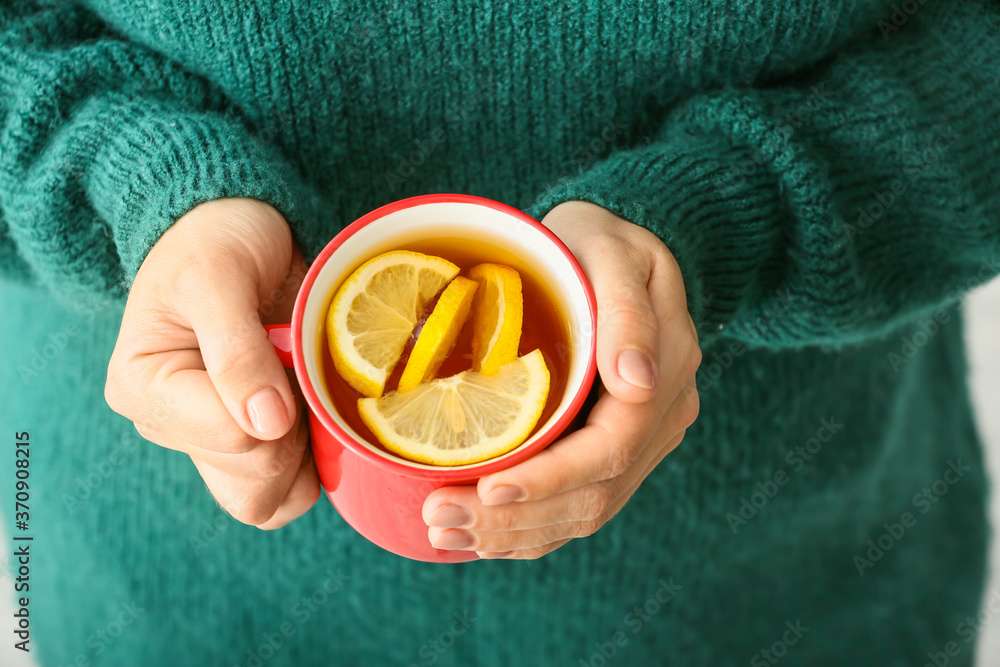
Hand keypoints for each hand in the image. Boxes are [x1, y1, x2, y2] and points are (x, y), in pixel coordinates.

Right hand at [105, 198, 319, 528]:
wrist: (237, 229)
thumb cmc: (216, 241)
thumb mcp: (218, 274)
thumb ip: (237, 349)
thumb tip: (267, 424)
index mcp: (144, 390)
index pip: (230, 439)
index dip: (280, 407)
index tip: (286, 350)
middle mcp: (173, 428)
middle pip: (252, 486)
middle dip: (296, 439)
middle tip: (302, 371)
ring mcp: (213, 444)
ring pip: (272, 501)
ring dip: (310, 457)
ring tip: (309, 391)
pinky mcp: (251, 446)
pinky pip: (290, 489)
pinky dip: (318, 463)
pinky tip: (320, 411)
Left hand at [422, 201, 700, 557]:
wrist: (613, 252)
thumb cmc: (601, 242)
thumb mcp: (614, 254)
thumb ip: (627, 314)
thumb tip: (638, 385)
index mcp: (666, 373)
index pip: (611, 448)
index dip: (551, 478)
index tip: (489, 486)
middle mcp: (660, 419)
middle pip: (594, 495)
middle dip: (515, 518)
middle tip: (440, 517)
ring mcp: (639, 442)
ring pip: (584, 513)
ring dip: (513, 534)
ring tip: (443, 531)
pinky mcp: (613, 452)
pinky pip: (576, 507)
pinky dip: (528, 530)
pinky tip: (478, 536)